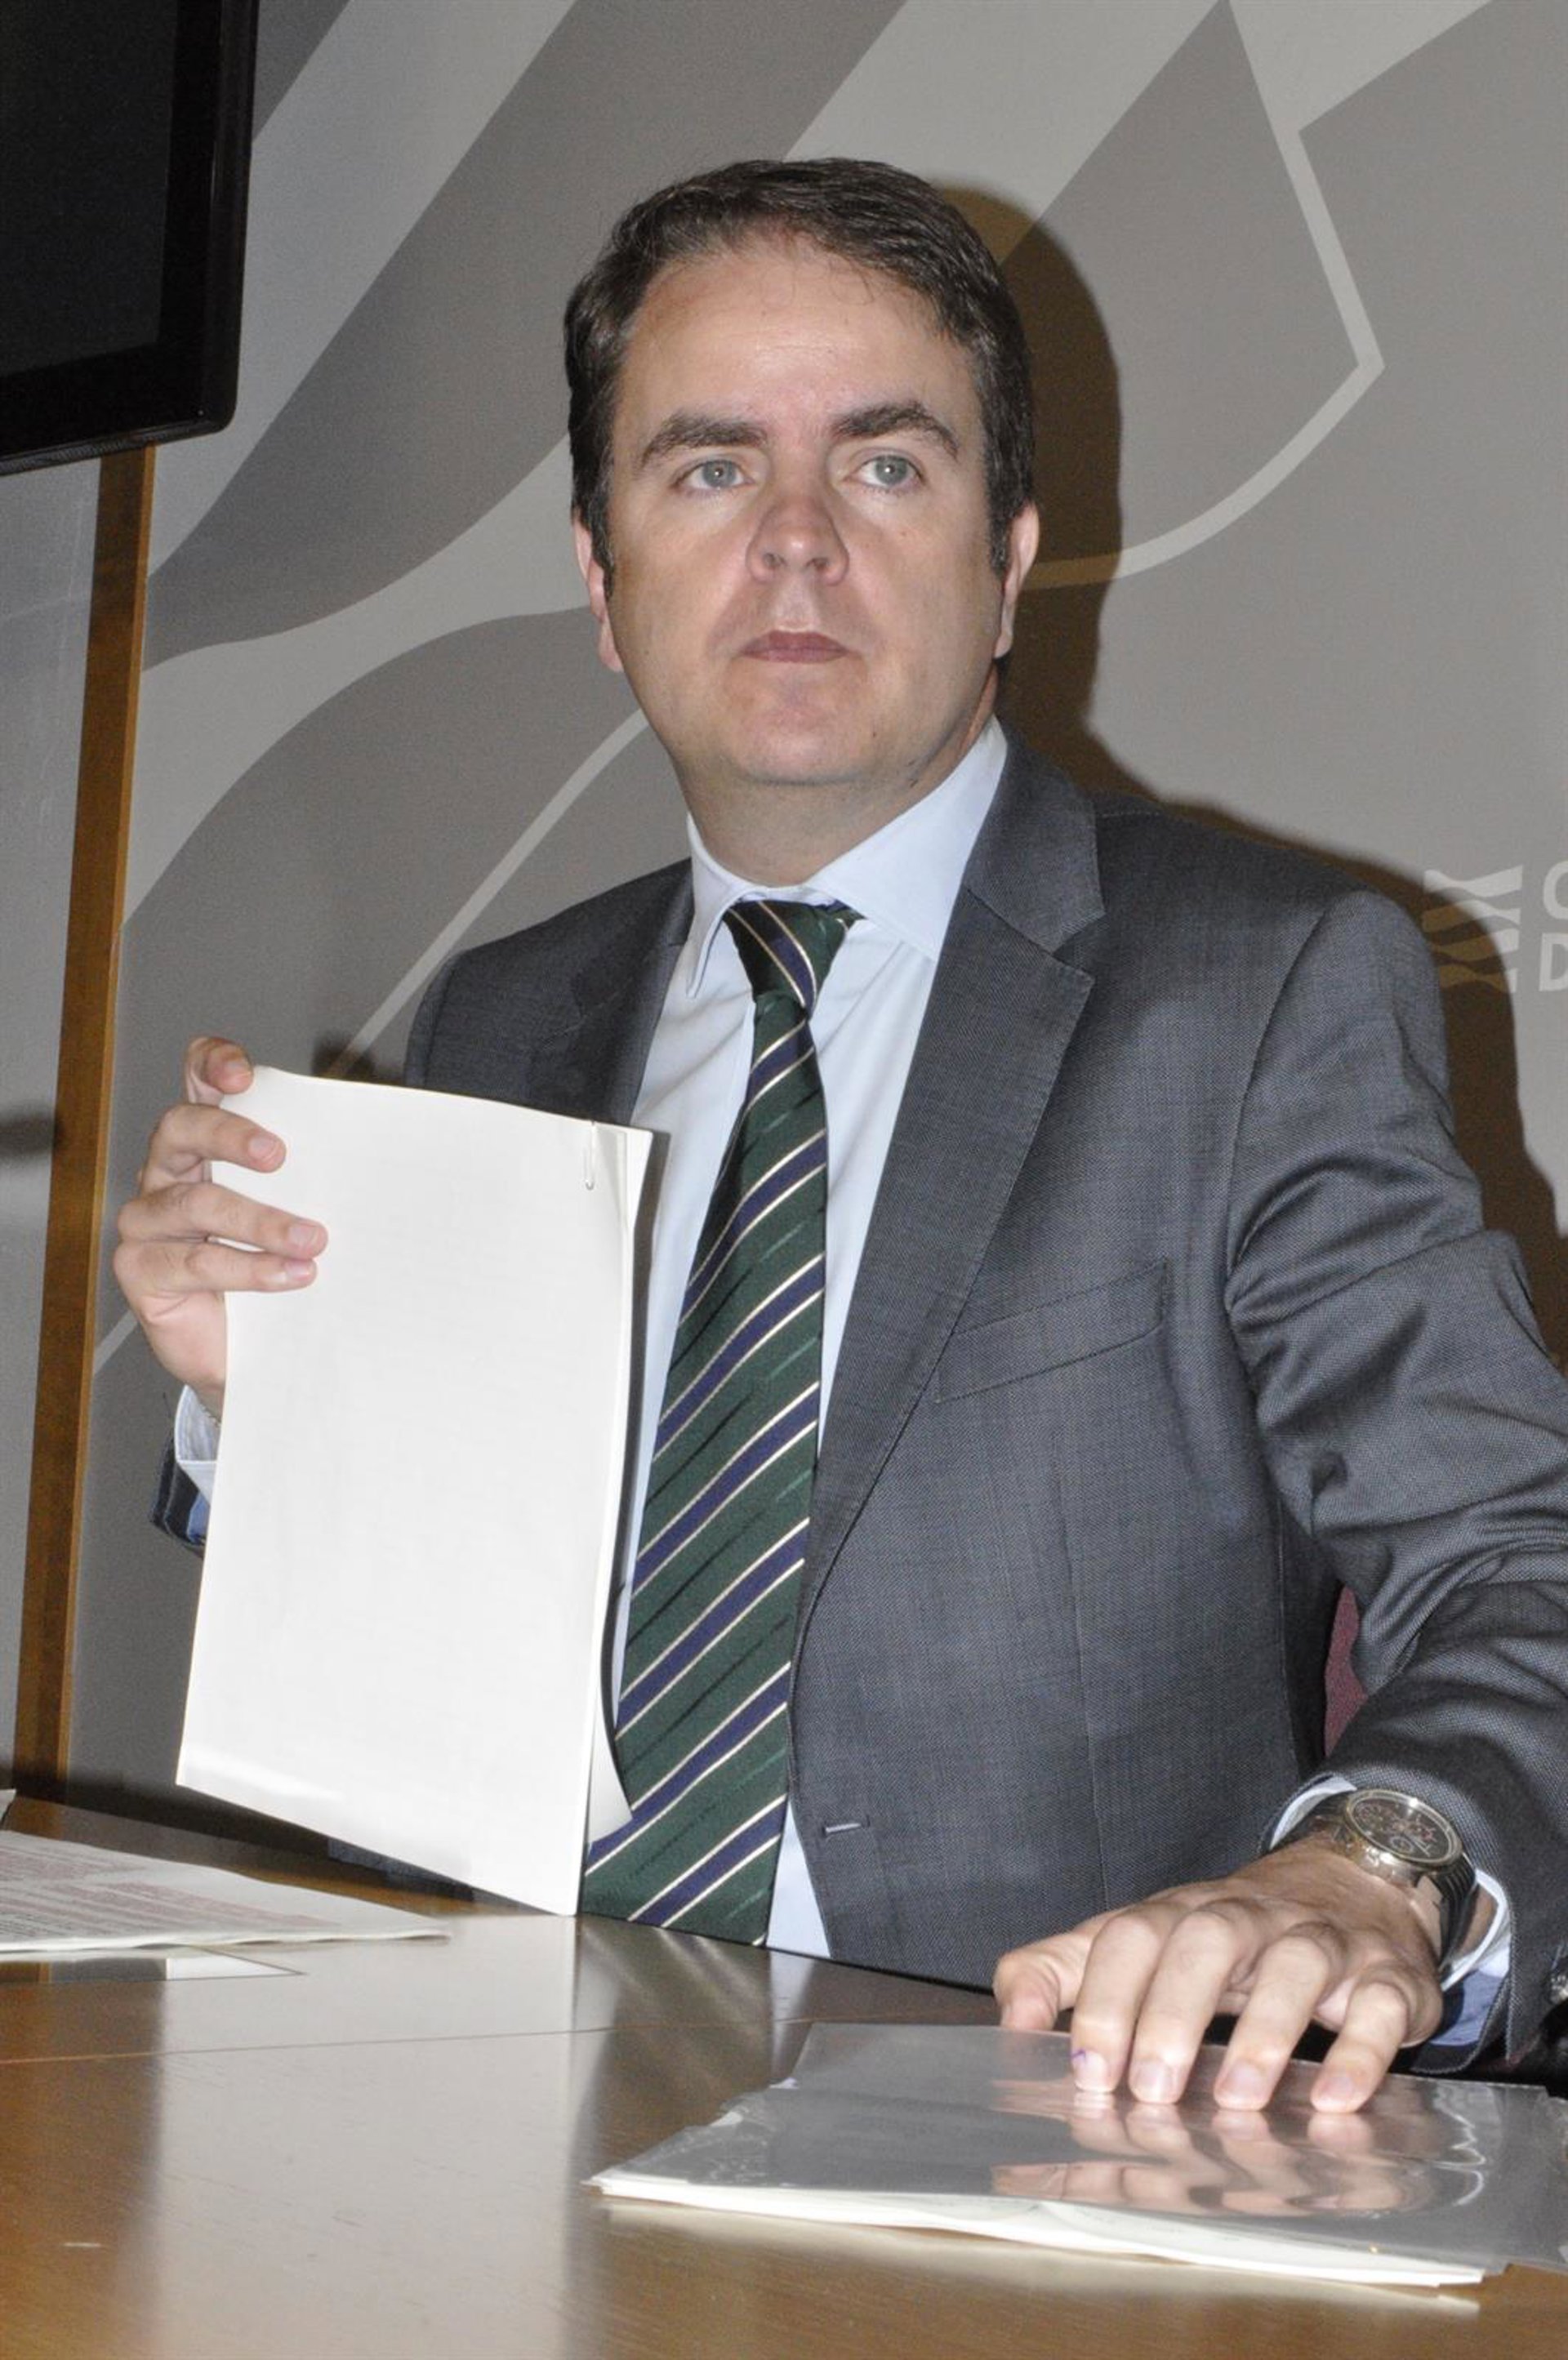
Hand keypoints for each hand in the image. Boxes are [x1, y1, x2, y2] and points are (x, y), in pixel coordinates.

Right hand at [112, 1038, 325, 1414]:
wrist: (256, 1350)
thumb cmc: (279, 1264)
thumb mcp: (302, 1208)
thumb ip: (318, 1173)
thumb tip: (383, 1150)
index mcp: (205, 1143)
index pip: (196, 1082)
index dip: (210, 1064)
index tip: (243, 1076)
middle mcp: (168, 1172)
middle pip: (181, 1128)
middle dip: (230, 1134)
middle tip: (279, 1156)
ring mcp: (147, 1221)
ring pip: (194, 1204)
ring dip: (259, 1221)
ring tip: (313, 1241)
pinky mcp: (140, 1270)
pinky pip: (192, 1262)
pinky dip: (248, 1268)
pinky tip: (291, 1276)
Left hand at [992, 1836, 1444, 2114]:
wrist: (1354, 1884)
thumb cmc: (1229, 1937)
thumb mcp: (1144, 1942)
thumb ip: (1066, 1969)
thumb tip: (1014, 2018)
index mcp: (1180, 1914)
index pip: (1130, 1934)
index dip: (1105, 1998)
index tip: (1086, 2069)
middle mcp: (1248, 1918)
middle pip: (1206, 1938)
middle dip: (1173, 2012)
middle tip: (1151, 2091)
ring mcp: (1323, 1942)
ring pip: (1295, 1962)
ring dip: (1265, 2032)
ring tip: (1239, 2101)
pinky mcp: (1387, 1977)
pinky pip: (1381, 2003)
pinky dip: (1362, 2050)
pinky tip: (1337, 2099)